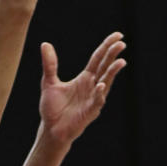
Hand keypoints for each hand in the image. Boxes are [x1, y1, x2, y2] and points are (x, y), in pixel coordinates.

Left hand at [38, 31, 125, 146]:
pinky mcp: (90, 112)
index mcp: (85, 78)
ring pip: (106, 82)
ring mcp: (93, 99)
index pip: (98, 58)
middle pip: (105, 67)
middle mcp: (92, 86)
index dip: (107, 46)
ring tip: (120, 61)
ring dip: (113, 72)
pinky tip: (101, 85)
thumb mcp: (49, 83)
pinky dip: (99, 93)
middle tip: (121, 43)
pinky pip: (97, 101)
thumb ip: (50, 64)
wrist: (51, 130)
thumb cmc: (52, 108)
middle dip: (113, 55)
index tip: (118, 35)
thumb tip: (45, 44)